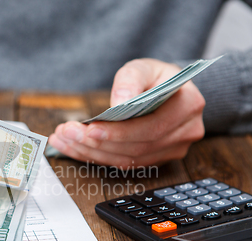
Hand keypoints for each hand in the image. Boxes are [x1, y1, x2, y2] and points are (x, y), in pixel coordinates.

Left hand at [48, 58, 204, 167]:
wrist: (168, 89)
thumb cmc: (155, 77)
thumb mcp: (143, 67)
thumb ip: (131, 79)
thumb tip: (119, 102)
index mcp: (188, 106)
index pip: (150, 128)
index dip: (118, 133)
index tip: (89, 129)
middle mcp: (185, 133)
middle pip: (136, 148)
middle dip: (96, 143)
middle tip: (66, 133)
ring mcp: (173, 150)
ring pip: (128, 160)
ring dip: (91, 152)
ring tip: (64, 139)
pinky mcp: (156, 159)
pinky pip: (124, 163)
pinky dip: (96, 157)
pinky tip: (74, 147)